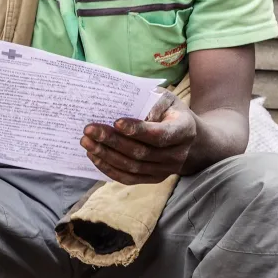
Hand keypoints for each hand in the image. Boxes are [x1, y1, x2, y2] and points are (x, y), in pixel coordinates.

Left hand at [80, 91, 197, 184]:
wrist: (191, 138)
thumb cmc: (171, 112)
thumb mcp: (167, 99)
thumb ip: (151, 101)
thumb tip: (127, 108)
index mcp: (184, 130)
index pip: (159, 135)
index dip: (137, 130)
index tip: (116, 122)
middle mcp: (177, 154)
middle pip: (141, 152)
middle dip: (112, 141)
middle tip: (89, 130)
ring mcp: (166, 170)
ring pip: (132, 167)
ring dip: (106, 155)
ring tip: (86, 142)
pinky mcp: (154, 178)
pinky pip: (129, 178)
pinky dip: (109, 169)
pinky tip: (94, 156)